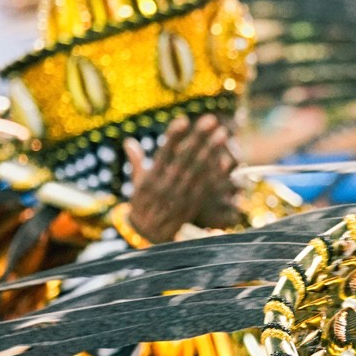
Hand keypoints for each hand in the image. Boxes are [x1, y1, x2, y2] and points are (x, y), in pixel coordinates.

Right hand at [125, 114, 239, 244]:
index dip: (173, 137)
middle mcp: (167, 186)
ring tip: (223, 134)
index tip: (183, 120)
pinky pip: (206, 187)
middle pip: (185, 159)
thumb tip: (128, 141)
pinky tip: (227, 160)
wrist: (149, 236)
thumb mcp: (136, 184)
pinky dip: (216, 174)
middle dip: (199, 138)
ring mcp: (181, 195)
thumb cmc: (142, 205)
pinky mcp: (193, 204)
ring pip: (199, 171)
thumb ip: (136, 162)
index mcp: (152, 178)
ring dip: (212, 152)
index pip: (164, 154)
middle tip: (212, 120)